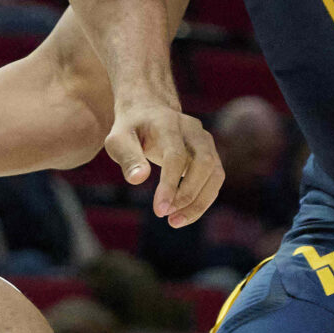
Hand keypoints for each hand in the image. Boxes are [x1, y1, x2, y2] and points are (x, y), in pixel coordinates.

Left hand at [109, 98, 221, 226]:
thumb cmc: (131, 129)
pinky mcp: (211, 155)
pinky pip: (215, 180)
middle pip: (203, 164)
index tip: (159, 210)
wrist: (149, 111)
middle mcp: (193, 130)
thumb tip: (138, 179)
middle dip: (188, 194)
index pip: (176, 156)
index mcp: (169, 124)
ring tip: (175, 221)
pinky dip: (202, 200)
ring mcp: (205, 142)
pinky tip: (183, 214)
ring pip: (215, 174)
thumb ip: (127, 157)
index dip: (170, 184)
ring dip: (199, 202)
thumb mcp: (118, 140)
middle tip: (168, 217)